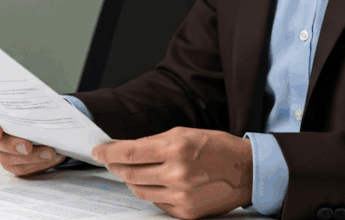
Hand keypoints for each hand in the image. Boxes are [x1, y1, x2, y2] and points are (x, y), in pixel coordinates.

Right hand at [0, 109, 66, 175]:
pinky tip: (52, 157)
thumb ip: (25, 103)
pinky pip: (23, 168)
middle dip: (13, 146)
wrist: (35, 122)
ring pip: (11, 159)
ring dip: (32, 157)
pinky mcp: (13, 164)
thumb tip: (37, 105)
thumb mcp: (24, 102)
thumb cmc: (25, 110)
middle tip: (28, 146)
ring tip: (49, 152)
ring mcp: (1, 151)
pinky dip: (39, 164)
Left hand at [92, 127, 252, 219]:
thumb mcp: (182, 133)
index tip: (98, 151)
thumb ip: (151, 142)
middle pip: (130, 174)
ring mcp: (182, 197)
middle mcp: (177, 175)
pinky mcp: (186, 213)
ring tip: (135, 170)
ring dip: (132, 180)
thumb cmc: (215, 147)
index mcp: (176, 149)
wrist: (246, 172)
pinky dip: (151, 192)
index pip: (129, 153)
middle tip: (112, 160)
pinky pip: (155, 203)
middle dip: (116, 166)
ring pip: (139, 191)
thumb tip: (122, 147)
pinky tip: (157, 182)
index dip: (108, 152)